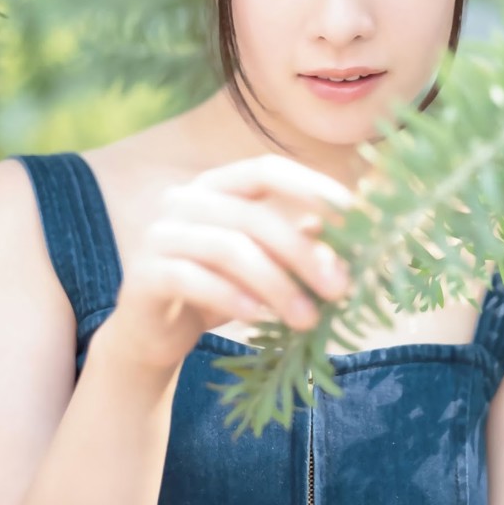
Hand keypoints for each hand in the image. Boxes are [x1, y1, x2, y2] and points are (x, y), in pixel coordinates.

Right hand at [100, 154, 354, 378]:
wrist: (153, 334)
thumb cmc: (219, 289)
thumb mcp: (265, 264)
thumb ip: (299, 242)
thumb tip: (360, 233)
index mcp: (215, 186)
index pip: (266, 170)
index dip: (311, 187)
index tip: (354, 216)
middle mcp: (184, 200)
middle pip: (255, 216)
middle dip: (304, 253)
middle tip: (340, 289)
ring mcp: (159, 234)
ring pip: (229, 248)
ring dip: (277, 285)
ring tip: (308, 320)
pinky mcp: (143, 274)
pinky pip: (193, 279)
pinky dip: (232, 297)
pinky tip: (258, 318)